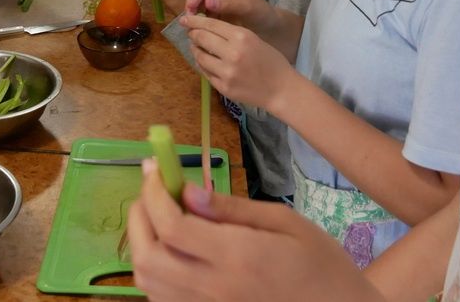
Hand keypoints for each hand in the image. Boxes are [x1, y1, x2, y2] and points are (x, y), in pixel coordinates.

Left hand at [128, 160, 378, 301]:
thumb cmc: (321, 265)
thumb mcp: (285, 222)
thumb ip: (232, 208)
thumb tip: (188, 190)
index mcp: (238, 257)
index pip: (172, 226)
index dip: (153, 194)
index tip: (155, 170)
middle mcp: (214, 289)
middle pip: (147, 257)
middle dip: (138, 217)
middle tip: (150, 190)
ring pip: (148, 283)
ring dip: (142, 245)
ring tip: (158, 217)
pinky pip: (162, 300)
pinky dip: (154, 273)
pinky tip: (172, 252)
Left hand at [181, 13, 302, 110]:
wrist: (281, 89)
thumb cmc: (271, 61)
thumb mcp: (254, 39)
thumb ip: (232, 33)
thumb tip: (207, 27)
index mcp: (242, 37)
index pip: (211, 25)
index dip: (195, 21)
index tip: (185, 19)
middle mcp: (232, 53)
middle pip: (202, 39)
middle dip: (193, 34)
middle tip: (189, 32)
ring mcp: (226, 72)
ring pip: (200, 57)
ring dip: (195, 50)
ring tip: (196, 46)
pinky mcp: (223, 87)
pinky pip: (205, 72)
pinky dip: (202, 65)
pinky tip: (204, 61)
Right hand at [183, 0, 274, 30]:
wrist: (268, 26)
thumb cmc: (260, 12)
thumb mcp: (246, 7)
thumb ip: (227, 5)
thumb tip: (207, 2)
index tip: (191, 8)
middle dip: (191, 4)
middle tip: (188, 19)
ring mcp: (213, 1)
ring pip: (196, 4)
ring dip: (192, 14)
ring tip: (190, 26)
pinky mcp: (212, 14)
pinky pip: (200, 15)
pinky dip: (196, 21)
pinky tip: (195, 30)